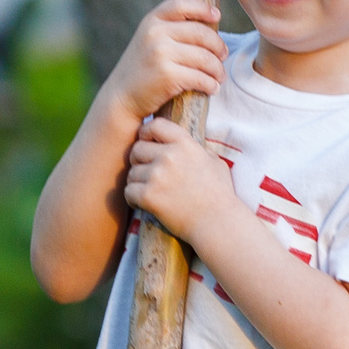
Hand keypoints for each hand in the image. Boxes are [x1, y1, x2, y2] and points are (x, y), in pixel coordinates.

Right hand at [103, 0, 225, 120]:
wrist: (121, 98)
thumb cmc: (143, 69)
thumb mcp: (149, 40)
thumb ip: (171, 29)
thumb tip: (211, 21)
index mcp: (152, 21)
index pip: (182, 4)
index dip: (202, 8)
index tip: (217, 16)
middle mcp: (155, 33)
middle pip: (202, 33)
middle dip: (218, 46)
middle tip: (223, 56)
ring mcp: (160, 53)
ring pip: (205, 58)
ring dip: (218, 69)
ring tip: (219, 76)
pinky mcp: (167, 75)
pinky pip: (201, 77)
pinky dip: (211, 84)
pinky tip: (212, 87)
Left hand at [124, 114, 231, 240]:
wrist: (218, 222)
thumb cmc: (220, 193)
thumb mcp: (214, 161)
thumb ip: (195, 149)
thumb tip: (181, 143)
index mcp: (185, 144)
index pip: (154, 125)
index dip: (146, 133)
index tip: (147, 143)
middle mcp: (169, 156)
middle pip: (136, 149)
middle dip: (139, 161)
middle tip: (147, 173)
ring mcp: (157, 175)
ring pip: (131, 172)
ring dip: (137, 182)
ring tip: (150, 191)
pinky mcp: (149, 196)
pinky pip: (128, 191)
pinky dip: (133, 198)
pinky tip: (144, 203)